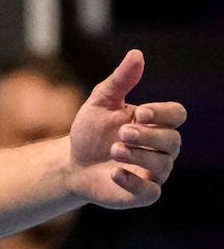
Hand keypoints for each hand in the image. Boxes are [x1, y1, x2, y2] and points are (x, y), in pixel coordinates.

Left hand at [67, 50, 185, 208]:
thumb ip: (120, 80)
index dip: (164, 113)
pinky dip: (134, 183)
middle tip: (122, 133)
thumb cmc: (91, 130)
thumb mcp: (101, 102)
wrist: (71, 162)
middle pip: (173, 141)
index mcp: (154, 123)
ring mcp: (153, 172)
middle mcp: (160, 148)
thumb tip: (136, 54)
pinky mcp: (142, 194)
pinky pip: (151, 192)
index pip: (177, 115)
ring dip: (139, 156)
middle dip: (149, 136)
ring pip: (163, 165)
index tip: (142, 113)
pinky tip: (115, 173)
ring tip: (114, 150)